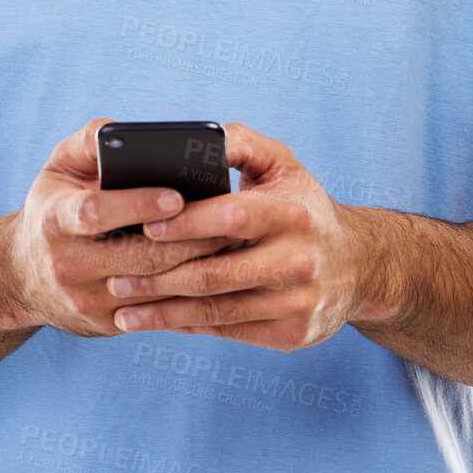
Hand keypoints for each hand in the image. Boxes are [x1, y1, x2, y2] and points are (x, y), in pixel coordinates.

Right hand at [2, 117, 244, 336]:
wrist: (21, 275)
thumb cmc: (54, 206)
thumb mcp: (59, 167)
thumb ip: (88, 141)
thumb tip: (121, 129)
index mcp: (55, 220)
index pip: (97, 212)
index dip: (138, 204)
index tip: (177, 195)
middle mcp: (67, 265)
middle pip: (135, 256)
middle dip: (185, 239)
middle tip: (228, 221)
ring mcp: (86, 301)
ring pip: (151, 289)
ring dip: (194, 268)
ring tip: (231, 245)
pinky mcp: (106, 324)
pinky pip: (154, 312)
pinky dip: (187, 294)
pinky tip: (214, 274)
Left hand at [103, 121, 375, 350]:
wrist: (358, 265)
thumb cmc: (302, 205)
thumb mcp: (283, 164)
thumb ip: (241, 143)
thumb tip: (198, 137)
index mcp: (292, 212)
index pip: (231, 216)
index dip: (184, 222)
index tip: (143, 224)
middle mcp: (297, 260)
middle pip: (214, 273)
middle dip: (157, 276)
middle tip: (114, 274)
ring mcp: (295, 303)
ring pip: (215, 310)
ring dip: (162, 310)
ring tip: (121, 305)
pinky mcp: (290, 335)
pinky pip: (227, 331)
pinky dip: (187, 326)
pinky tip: (156, 321)